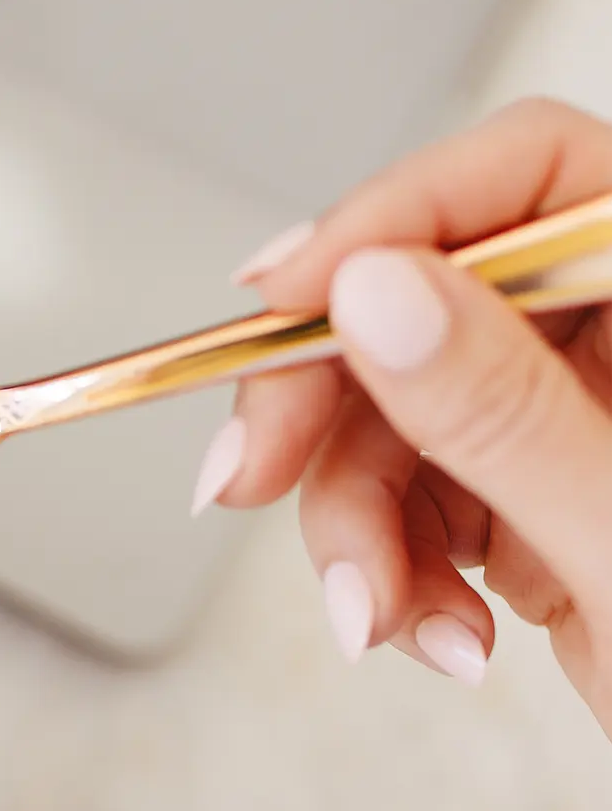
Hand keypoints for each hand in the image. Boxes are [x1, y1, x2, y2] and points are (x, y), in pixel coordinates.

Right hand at [192, 98, 611, 736]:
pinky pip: (401, 500)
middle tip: (244, 476)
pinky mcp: (522, 493)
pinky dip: (388, 573)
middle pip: (418, 302)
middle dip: (322, 409)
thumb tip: (380, 293)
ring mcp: (566, 414)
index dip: (391, 219)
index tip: (283, 295)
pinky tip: (436, 632)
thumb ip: (501, 406)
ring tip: (381, 616)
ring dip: (354, 530)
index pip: (524, 178)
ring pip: (387, 420)